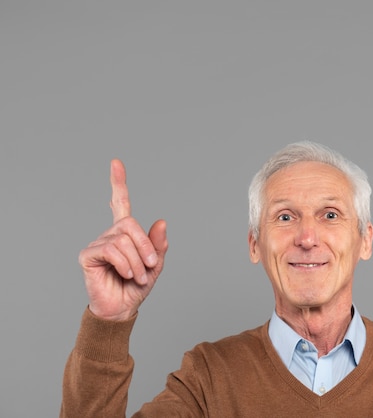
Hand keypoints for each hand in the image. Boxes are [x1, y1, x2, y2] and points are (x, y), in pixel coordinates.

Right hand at [78, 159, 167, 320]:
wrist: (122, 309)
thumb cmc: (136, 287)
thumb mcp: (155, 265)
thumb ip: (159, 245)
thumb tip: (161, 221)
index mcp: (125, 233)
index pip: (120, 203)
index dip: (118, 183)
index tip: (115, 163)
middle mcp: (110, 234)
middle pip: (130, 225)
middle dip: (145, 246)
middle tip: (150, 265)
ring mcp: (98, 244)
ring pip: (123, 240)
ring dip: (137, 261)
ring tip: (137, 276)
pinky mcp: (88, 255)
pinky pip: (111, 250)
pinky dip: (125, 264)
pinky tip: (125, 274)